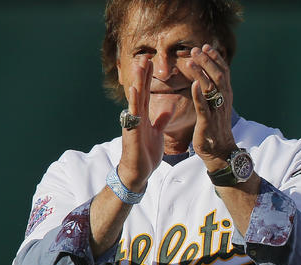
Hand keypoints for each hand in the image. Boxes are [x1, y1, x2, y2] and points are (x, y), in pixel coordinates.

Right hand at [118, 58, 167, 191]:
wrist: (139, 171)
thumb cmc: (146, 153)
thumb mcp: (157, 134)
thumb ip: (161, 120)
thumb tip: (167, 109)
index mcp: (144, 116)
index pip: (146, 93)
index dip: (149, 78)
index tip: (151, 62)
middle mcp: (137, 116)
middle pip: (140, 91)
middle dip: (142, 74)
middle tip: (145, 56)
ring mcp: (133, 122)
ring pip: (136, 98)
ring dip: (137, 81)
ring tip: (139, 65)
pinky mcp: (132, 131)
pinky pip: (134, 114)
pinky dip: (134, 101)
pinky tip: (135, 89)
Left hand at [187, 44, 237, 170]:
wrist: (220, 153)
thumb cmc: (215, 130)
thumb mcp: (217, 108)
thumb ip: (214, 93)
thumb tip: (207, 78)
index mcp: (226, 97)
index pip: (224, 73)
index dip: (215, 59)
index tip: (206, 47)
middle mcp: (224, 102)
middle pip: (219, 76)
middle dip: (208, 61)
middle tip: (197, 49)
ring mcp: (216, 112)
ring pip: (212, 89)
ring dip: (202, 73)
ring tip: (191, 60)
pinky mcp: (207, 123)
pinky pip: (204, 107)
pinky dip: (199, 95)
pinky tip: (194, 84)